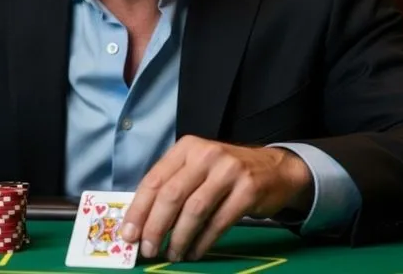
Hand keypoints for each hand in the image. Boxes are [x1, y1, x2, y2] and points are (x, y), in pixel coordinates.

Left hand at [120, 135, 311, 262]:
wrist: (274, 169)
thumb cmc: (225, 172)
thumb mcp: (196, 168)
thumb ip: (171, 186)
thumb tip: (140, 221)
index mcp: (186, 148)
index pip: (154, 180)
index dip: (138, 209)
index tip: (128, 234)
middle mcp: (205, 155)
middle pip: (171, 195)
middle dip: (155, 226)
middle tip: (147, 249)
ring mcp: (228, 171)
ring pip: (194, 210)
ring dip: (178, 237)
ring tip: (172, 255)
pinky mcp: (248, 190)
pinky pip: (218, 221)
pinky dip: (203, 241)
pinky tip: (194, 252)